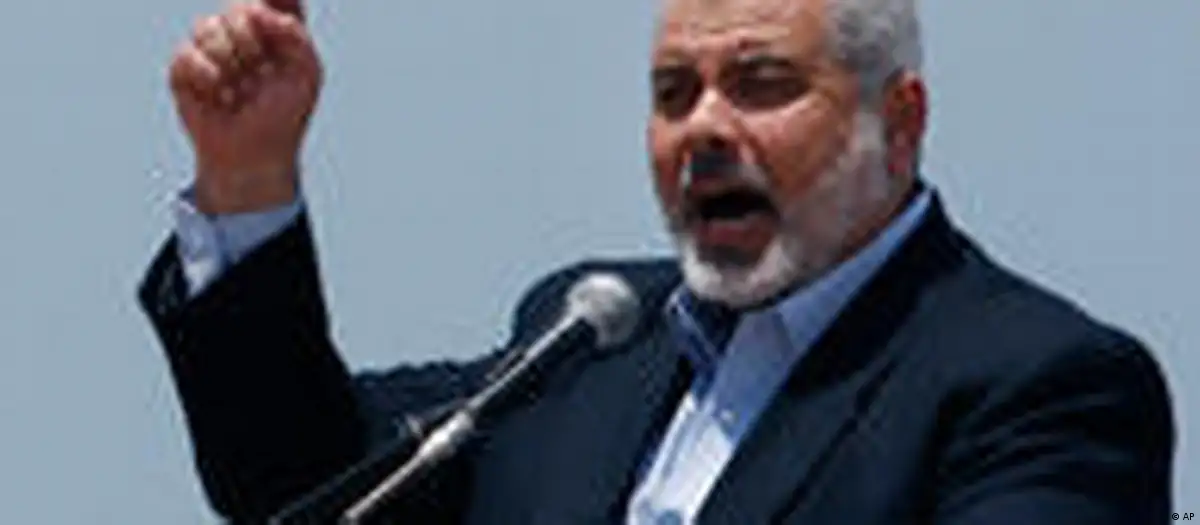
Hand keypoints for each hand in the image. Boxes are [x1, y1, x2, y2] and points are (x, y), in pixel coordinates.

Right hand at [168, 0, 321, 213]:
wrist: (255, 153)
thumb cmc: (284, 114)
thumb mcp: (306, 73)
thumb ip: (294, 33)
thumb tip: (258, 10)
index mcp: (274, 29)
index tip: (264, 9)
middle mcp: (241, 33)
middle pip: (239, 8)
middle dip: (251, 41)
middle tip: (259, 72)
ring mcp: (210, 48)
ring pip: (208, 26)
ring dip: (229, 62)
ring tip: (239, 90)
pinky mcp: (184, 68)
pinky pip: (187, 53)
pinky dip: (208, 77)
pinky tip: (219, 98)